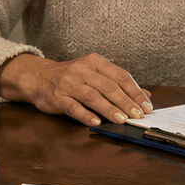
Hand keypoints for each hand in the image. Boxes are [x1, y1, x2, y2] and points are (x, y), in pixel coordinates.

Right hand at [0, 53, 152, 125]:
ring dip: (109, 109)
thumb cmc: (71, 77)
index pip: (120, 76)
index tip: (146, 106)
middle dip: (126, 102)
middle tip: (138, 115)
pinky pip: (73, 107)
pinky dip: (86, 115)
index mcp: (94, 62)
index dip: (135, 91)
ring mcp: (68, 83)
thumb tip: (145, 95)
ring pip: (93, 96)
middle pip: (109, 86)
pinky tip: (96, 122)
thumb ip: (118, 83)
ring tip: (122, 120)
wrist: (38, 76)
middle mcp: (82, 70)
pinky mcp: (57, 97)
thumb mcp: (94, 73)